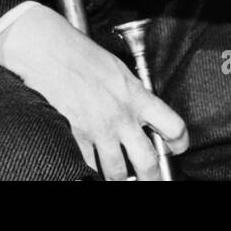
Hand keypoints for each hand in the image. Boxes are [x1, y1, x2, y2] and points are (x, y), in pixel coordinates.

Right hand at [0, 4, 185, 180]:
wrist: (50, 52)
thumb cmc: (82, 55)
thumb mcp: (118, 70)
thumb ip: (132, 94)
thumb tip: (140, 112)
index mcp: (136, 96)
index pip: (172, 125)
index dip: (180, 141)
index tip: (178, 148)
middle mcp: (121, 116)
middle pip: (148, 161)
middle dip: (152, 176)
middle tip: (151, 178)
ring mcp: (98, 131)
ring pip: (117, 172)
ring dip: (119, 177)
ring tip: (119, 176)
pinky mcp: (75, 139)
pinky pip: (87, 167)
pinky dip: (90, 171)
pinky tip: (91, 169)